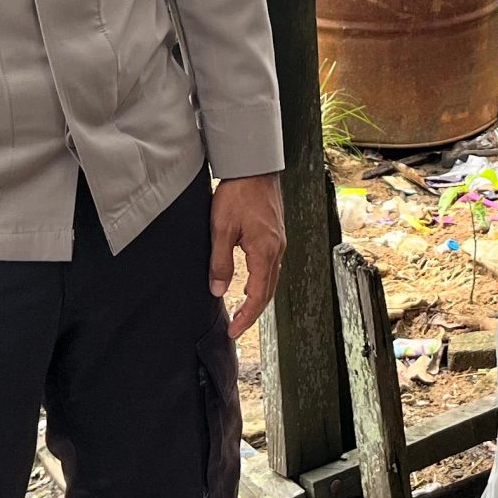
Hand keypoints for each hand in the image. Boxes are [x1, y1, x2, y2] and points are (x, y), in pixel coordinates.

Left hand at [210, 174, 285, 339]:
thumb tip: (218, 290)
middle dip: (252, 313)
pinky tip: (250, 284)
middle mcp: (276, 250)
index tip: (233, 331)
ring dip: (257, 298)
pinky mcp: (275, 235)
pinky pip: (271, 266)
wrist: (255, 166)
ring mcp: (278, 242)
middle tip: (236, 327)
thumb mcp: (220, 228)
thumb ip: (220, 262)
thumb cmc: (238, 193)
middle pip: (268, 292)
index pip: (258, 296)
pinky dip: (261, 282)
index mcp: (265, 252)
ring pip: (271, 279)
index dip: (245, 317)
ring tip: (241, 310)